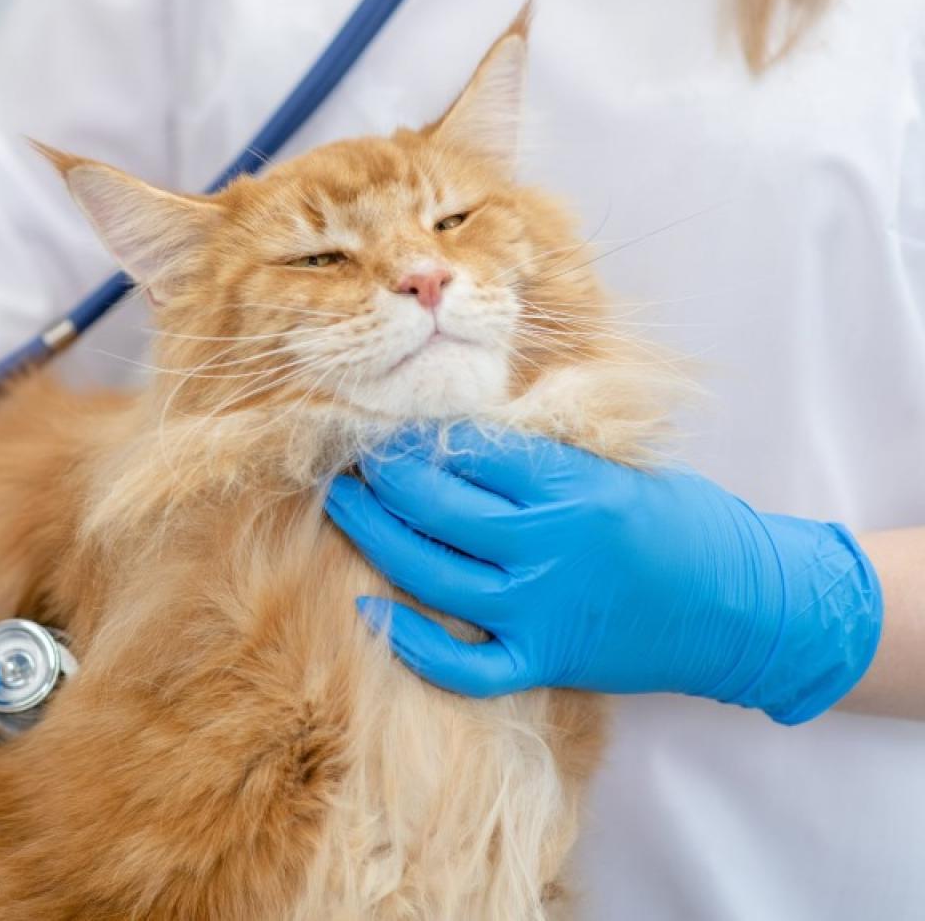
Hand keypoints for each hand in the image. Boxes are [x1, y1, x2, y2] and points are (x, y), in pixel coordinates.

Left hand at [325, 424, 881, 724]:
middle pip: (436, 505)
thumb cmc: (682, 525)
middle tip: (352, 456)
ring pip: (431, 572)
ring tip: (343, 502)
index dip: (418, 435)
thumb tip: (456, 437)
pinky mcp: (546, 660)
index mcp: (571, 487)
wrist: (745, 606)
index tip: (388, 423)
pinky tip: (367, 609)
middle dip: (383, 475)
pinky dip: (411, 643)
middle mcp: (549, 546)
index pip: (469, 451)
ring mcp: (543, 609)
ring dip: (374, 534)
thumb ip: (543, 460)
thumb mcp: (618, 470)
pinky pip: (462, 664)